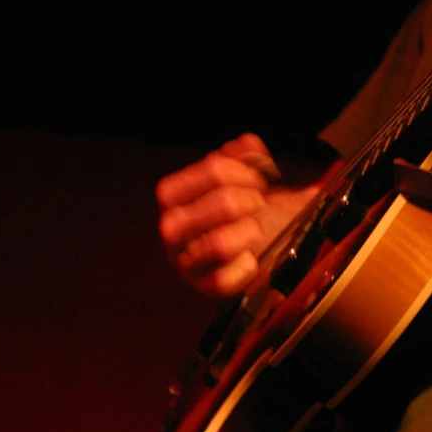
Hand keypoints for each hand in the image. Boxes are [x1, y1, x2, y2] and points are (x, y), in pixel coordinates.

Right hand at [156, 133, 322, 297]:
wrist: (248, 246)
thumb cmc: (238, 209)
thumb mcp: (241, 177)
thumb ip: (245, 156)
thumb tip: (247, 145)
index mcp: (172, 194)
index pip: (214, 170)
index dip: (246, 171)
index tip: (260, 178)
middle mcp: (171, 227)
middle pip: (223, 202)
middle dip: (251, 200)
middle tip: (259, 203)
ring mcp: (185, 259)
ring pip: (221, 243)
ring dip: (249, 232)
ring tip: (255, 228)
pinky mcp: (203, 286)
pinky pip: (224, 279)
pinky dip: (245, 268)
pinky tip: (251, 258)